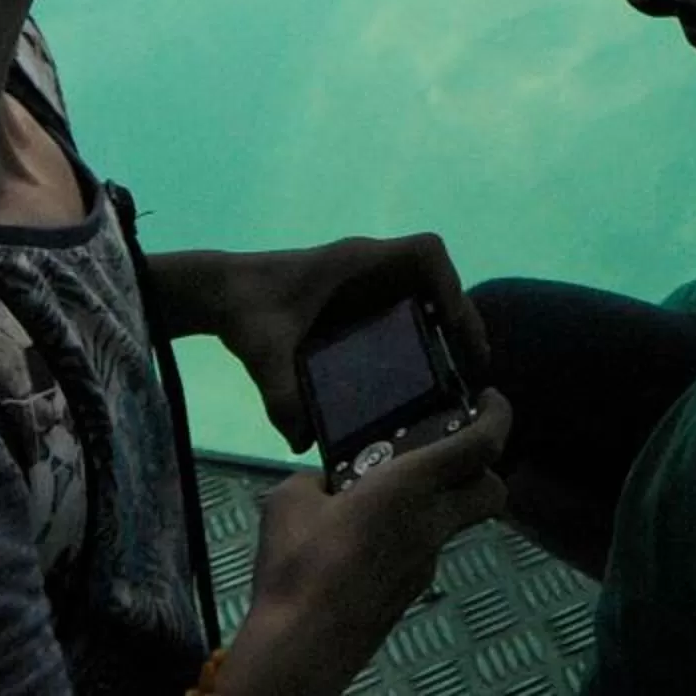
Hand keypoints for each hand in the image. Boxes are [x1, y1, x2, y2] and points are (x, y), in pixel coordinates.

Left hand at [202, 235, 489, 452]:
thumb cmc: (246, 309)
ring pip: (429, 294)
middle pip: (438, 280)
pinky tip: (425, 377)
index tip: (455, 326)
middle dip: (461, 318)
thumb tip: (301, 443)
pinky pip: (409, 309)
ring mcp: (369, 283)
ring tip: (459, 378)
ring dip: (449, 327)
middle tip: (472, 369)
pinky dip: (426, 335)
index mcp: (355, 263)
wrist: (223, 293)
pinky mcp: (362, 302)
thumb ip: (279, 395)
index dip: (451, 285)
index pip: (425, 252)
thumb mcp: (263, 352)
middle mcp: (371, 268)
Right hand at [223, 391, 513, 695]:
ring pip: (453, 521)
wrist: (302, 645)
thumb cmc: (299, 564)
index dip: (498, 415)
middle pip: (490, 491)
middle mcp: (433, 524)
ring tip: (381, 494)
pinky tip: (360, 540)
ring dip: (436, 501)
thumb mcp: (291, 499)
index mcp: (413, 487)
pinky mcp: (409, 591)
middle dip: (483, 466)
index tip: (492, 398)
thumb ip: (316, 480)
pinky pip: (422, 548)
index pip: (481, 444)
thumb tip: (324, 486)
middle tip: (449, 448)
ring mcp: (426, 563)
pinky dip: (407, 533)